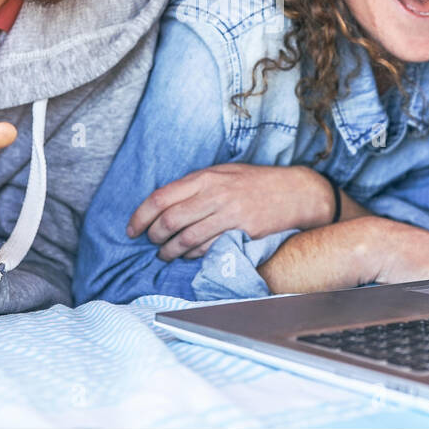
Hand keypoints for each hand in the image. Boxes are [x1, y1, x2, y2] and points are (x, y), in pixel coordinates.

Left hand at [127, 164, 332, 260]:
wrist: (296, 193)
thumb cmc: (256, 182)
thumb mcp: (224, 173)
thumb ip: (196, 185)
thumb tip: (165, 202)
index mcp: (206, 177)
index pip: (161, 197)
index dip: (140, 216)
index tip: (132, 229)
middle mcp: (215, 194)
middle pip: (170, 220)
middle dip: (154, 236)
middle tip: (151, 242)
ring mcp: (230, 215)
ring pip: (186, 239)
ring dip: (170, 251)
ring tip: (165, 255)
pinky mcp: (242, 232)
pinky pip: (208, 249)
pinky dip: (193, 256)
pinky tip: (189, 256)